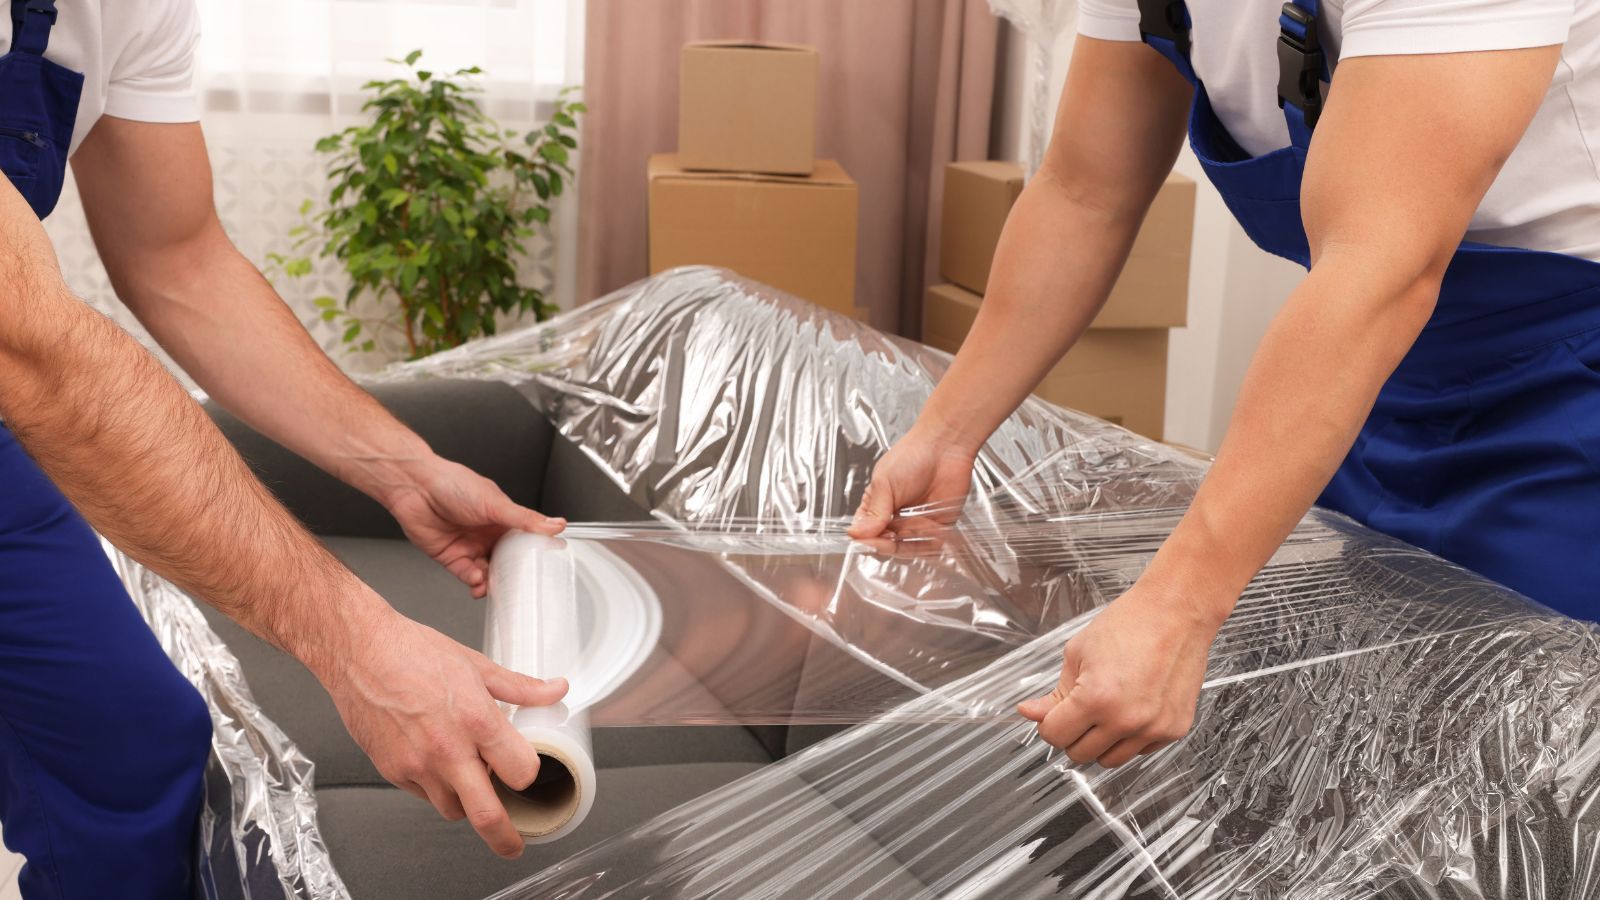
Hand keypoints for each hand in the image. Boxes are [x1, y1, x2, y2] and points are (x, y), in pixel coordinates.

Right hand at [321, 608, 567, 857]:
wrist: (359, 652)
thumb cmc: (413, 652)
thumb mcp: (476, 665)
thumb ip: (520, 687)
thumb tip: (555, 690)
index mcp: (476, 721)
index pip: (521, 772)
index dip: (528, 774)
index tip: (527, 771)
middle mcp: (448, 750)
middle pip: (487, 814)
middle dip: (505, 836)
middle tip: (514, 843)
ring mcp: (417, 765)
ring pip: (453, 809)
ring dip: (467, 803)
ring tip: (471, 781)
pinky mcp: (393, 771)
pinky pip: (424, 795)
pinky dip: (436, 788)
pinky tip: (438, 763)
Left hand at [384, 456, 564, 596]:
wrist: (415, 487)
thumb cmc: (452, 484)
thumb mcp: (496, 503)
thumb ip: (525, 519)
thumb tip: (556, 524)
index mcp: (502, 518)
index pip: (524, 541)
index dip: (532, 555)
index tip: (542, 567)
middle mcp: (486, 533)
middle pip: (505, 562)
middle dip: (510, 575)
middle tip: (517, 583)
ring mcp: (469, 546)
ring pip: (487, 572)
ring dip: (491, 581)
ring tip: (494, 583)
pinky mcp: (451, 557)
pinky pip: (466, 575)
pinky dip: (473, 581)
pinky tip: (477, 579)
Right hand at [849, 431, 975, 539]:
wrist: (946, 447)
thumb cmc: (912, 456)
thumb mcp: (885, 483)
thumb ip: (874, 512)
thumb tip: (855, 534)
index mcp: (876, 507)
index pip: (866, 534)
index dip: (868, 540)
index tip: (871, 538)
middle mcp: (895, 519)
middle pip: (886, 547)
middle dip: (888, 545)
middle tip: (891, 536)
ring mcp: (916, 524)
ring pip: (908, 550)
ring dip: (909, 543)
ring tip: (912, 526)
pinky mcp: (938, 527)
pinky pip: (931, 547)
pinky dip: (929, 543)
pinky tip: (928, 527)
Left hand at [1017, 582, 1221, 767]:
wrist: (1176, 612)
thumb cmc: (1129, 624)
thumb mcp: (1077, 653)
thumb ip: (1054, 693)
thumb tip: (1029, 713)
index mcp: (1096, 699)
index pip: (1055, 736)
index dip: (1048, 724)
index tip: (1053, 714)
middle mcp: (1126, 720)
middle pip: (1080, 753)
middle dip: (1072, 734)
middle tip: (1079, 709)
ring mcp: (1153, 728)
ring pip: (1110, 760)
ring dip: (1100, 742)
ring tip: (1105, 711)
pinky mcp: (1175, 730)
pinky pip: (1140, 751)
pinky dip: (1130, 738)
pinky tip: (1131, 710)